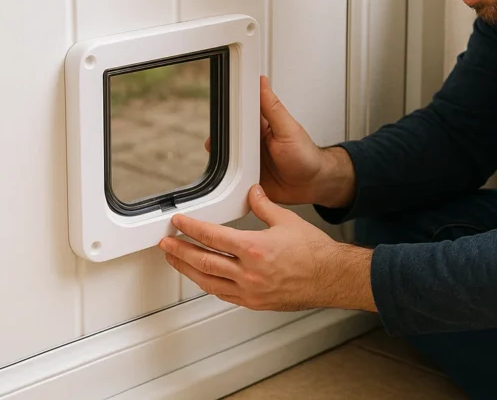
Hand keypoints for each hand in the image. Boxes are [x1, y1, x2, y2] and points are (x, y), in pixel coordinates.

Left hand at [158, 184, 374, 311]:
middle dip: (180, 251)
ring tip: (175, 261)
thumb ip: (264, 205)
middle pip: (203, 261)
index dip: (191, 228)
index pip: (212, 236)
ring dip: (188, 270)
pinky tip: (203, 279)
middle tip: (166, 244)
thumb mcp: (287, 220)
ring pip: (208, 282)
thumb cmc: (315, 252)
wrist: (330, 277)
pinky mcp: (255, 303)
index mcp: (254, 248)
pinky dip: (209, 285)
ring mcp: (250, 291)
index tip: (179, 223)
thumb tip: (253, 192)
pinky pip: (224, 295)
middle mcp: (249, 273)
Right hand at [206, 75, 323, 205]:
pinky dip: (229, 179)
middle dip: (222, 140)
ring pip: (227, 158)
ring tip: (233, 163)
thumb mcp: (288, 129)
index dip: (229, 112)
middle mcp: (253, 142)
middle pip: (228, 136)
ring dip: (225, 161)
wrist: (312, 185)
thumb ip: (273, 107)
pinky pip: (232, 178)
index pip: (240, 112)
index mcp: (262, 125)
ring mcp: (249, 161)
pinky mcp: (247, 178)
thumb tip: (262, 82)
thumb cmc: (306, 155)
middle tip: (226, 144)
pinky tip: (233, 179)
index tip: (222, 113)